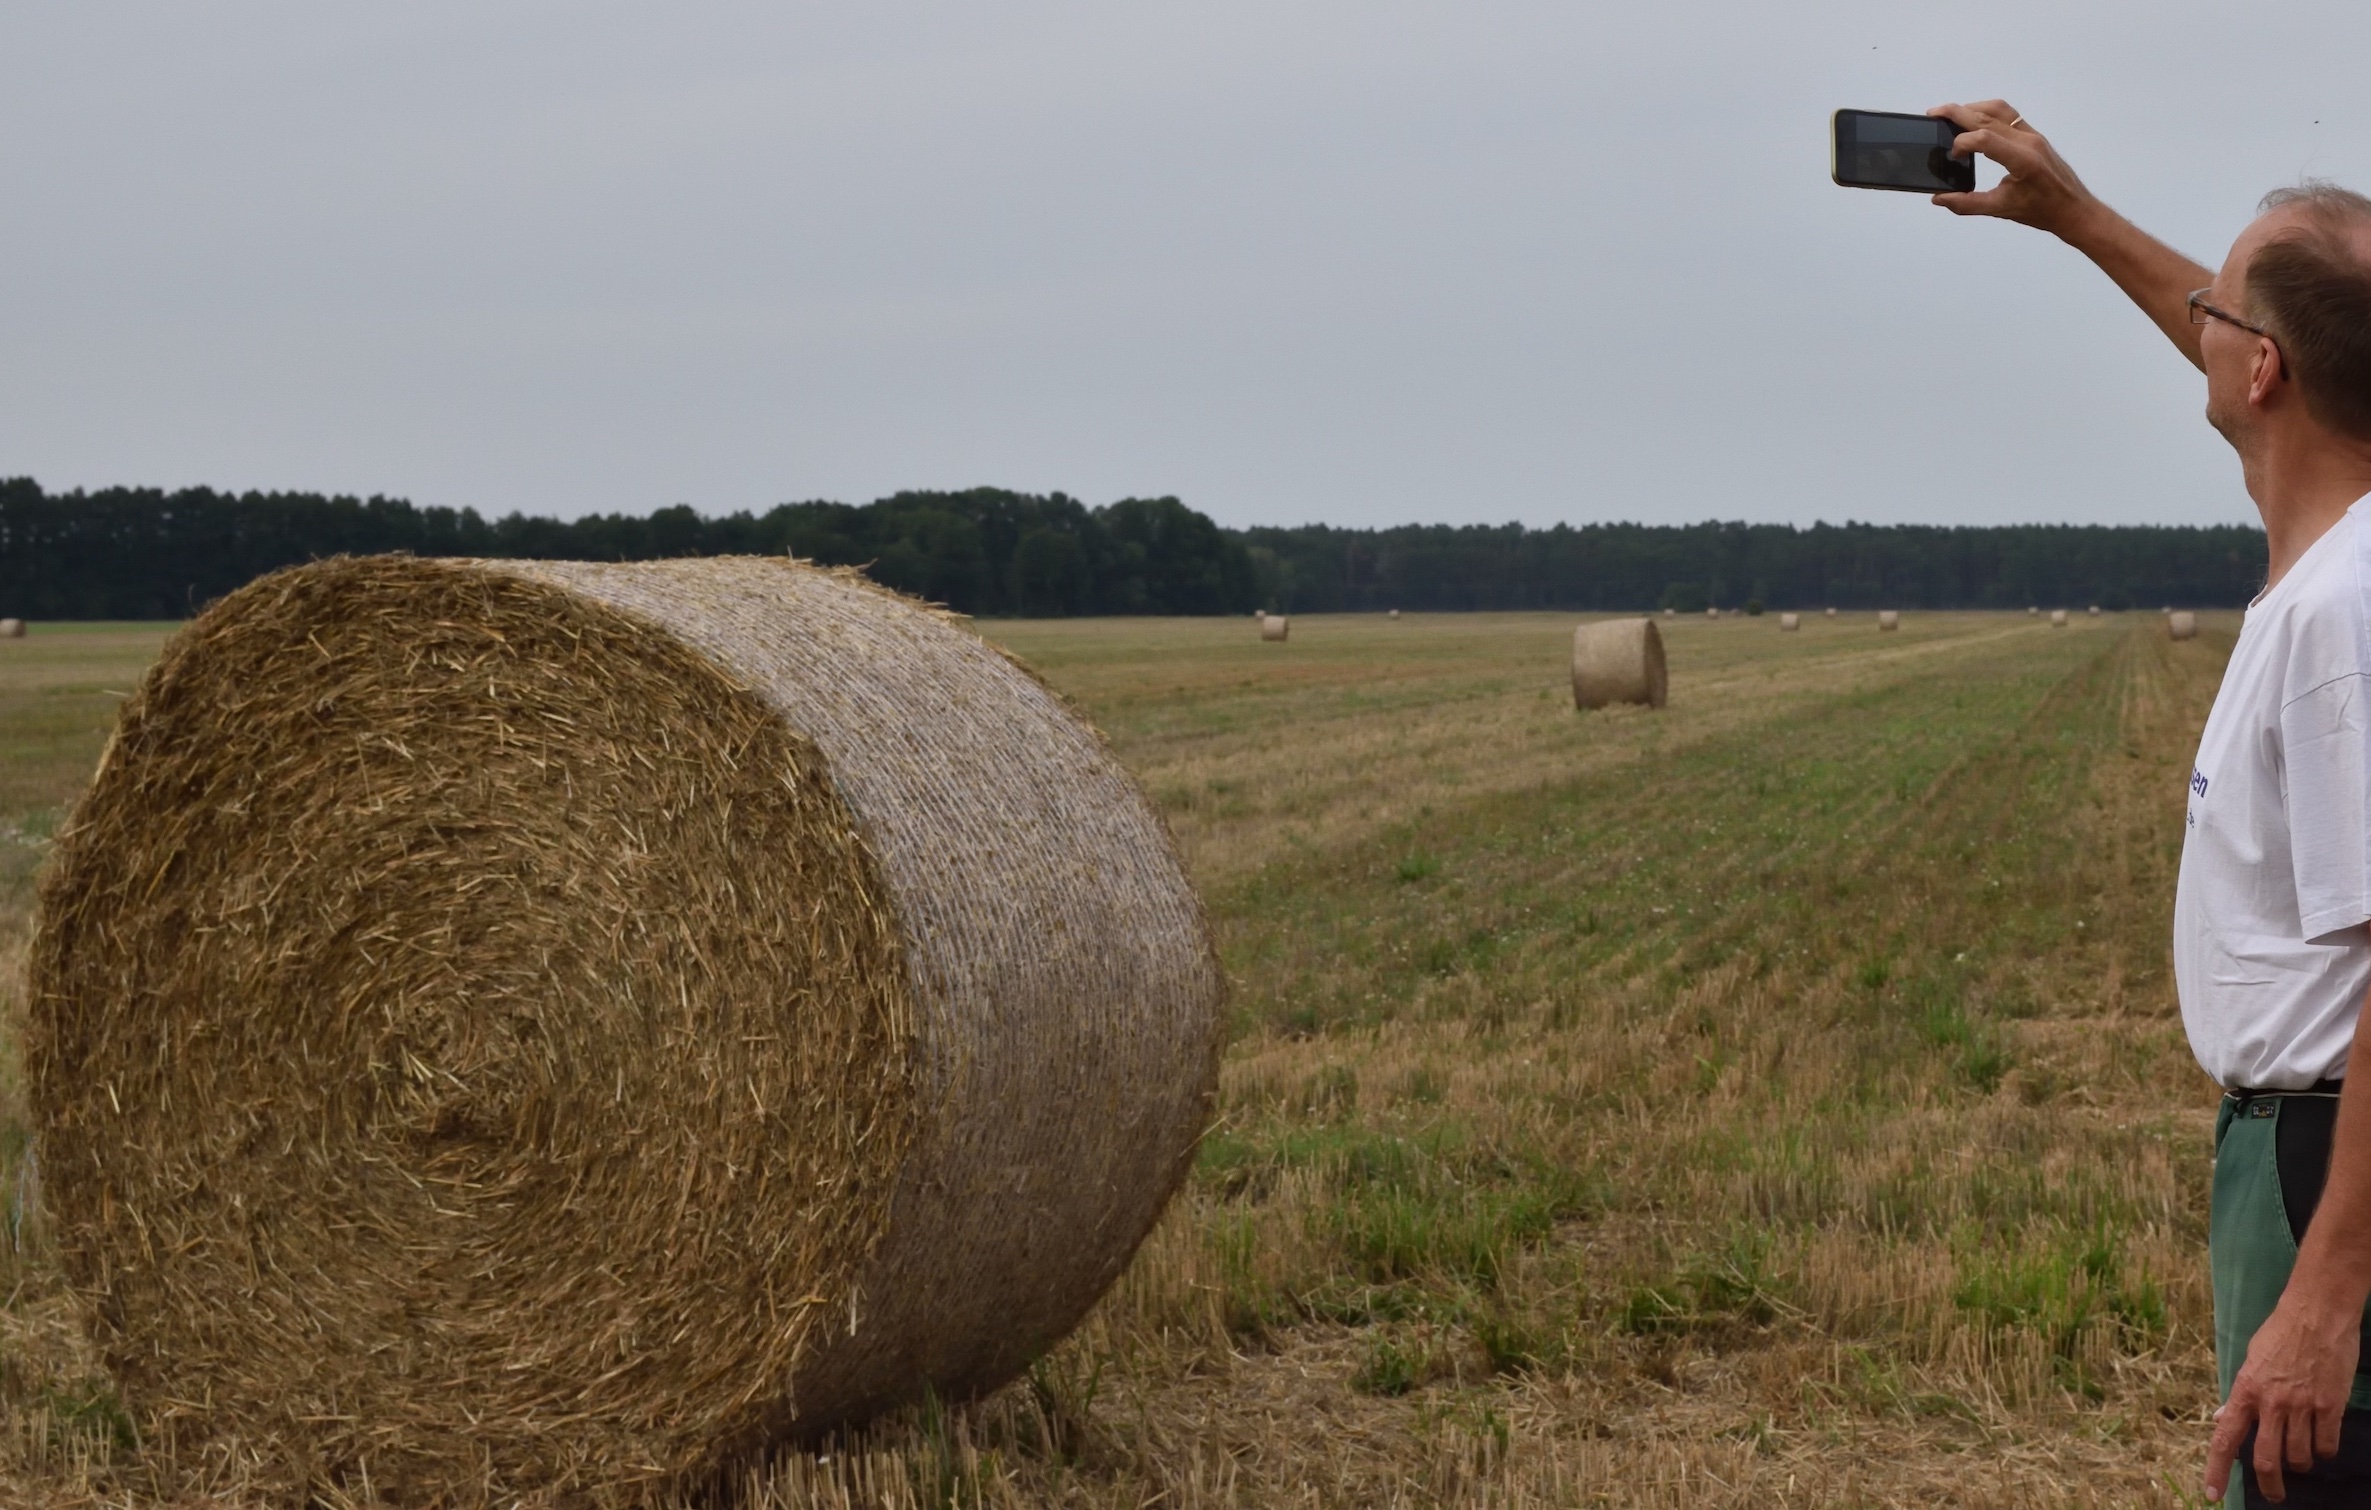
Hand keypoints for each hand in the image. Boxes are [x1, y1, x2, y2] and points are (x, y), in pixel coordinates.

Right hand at [1925, 101, 2098, 238]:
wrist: (2073, 208)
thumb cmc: (2043, 210)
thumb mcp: (2001, 209)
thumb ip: (1967, 204)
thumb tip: (1939, 199)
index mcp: (2022, 160)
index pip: (1984, 139)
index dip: (1961, 144)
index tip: (1952, 157)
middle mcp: (2028, 141)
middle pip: (1988, 116)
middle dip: (1958, 112)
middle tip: (1934, 114)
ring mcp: (2032, 135)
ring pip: (1999, 109)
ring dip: (1973, 107)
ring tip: (1951, 115)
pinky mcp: (2033, 135)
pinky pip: (2008, 115)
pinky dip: (1987, 112)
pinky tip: (1973, 121)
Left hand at [2206, 1295, 2360, 1502]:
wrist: (2316, 1313)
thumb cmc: (2280, 1333)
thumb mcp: (2250, 1359)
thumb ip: (2240, 1393)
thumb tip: (2225, 1417)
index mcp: (2245, 1390)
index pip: (2225, 1438)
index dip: (2216, 1470)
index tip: (2212, 1495)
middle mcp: (2271, 1403)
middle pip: (2265, 1460)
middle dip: (2269, 1485)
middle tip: (2275, 1495)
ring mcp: (2302, 1406)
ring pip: (2299, 1457)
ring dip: (2299, 1464)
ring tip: (2300, 1457)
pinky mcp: (2330, 1406)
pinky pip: (2326, 1445)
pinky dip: (2324, 1452)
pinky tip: (2322, 1444)